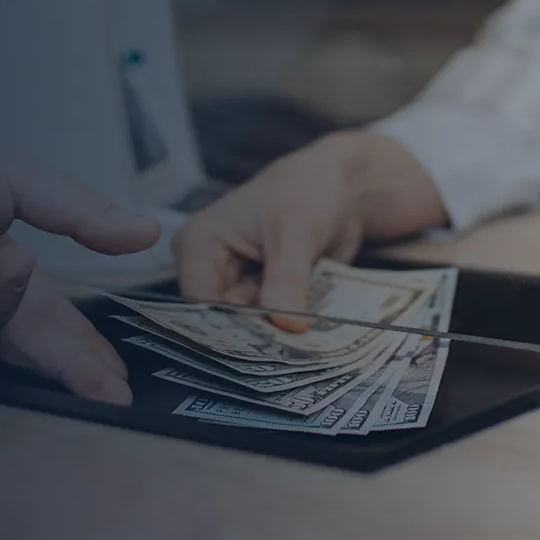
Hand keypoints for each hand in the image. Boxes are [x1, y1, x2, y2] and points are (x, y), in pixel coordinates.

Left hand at [0, 108, 158, 402]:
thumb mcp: (15, 179)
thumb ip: (82, 214)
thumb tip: (146, 231)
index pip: (51, 314)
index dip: (85, 346)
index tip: (118, 379)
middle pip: (27, 343)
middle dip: (68, 366)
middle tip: (107, 392)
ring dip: (1, 294)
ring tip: (5, 254)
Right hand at [174, 133, 367, 332]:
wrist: (341, 189)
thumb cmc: (308, 191)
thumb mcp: (296, 232)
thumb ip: (286, 279)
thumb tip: (287, 326)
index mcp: (199, 243)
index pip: (201, 301)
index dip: (228, 327)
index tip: (263, 348)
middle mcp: (210, 267)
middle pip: (223, 318)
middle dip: (256, 334)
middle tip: (288, 349)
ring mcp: (236, 283)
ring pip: (249, 324)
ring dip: (277, 334)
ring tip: (303, 341)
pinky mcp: (262, 294)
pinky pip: (271, 321)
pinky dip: (290, 327)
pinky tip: (311, 334)